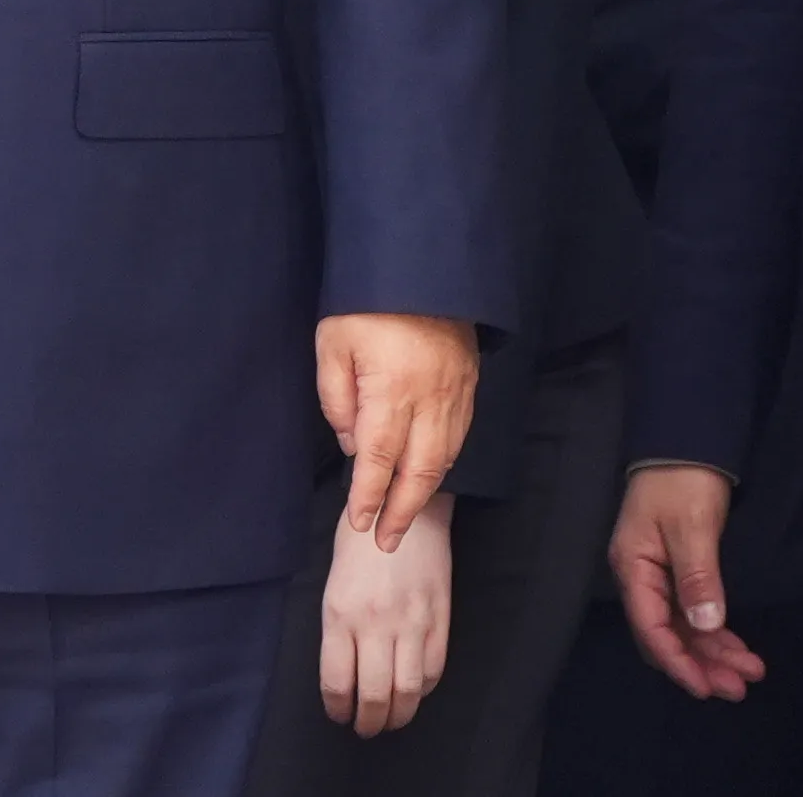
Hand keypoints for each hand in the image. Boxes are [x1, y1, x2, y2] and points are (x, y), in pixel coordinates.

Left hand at [315, 313, 476, 553]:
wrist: (422, 261)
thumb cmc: (368, 301)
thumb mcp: (333, 343)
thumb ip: (337, 398)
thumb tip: (351, 442)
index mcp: (392, 390)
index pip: (379, 459)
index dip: (369, 496)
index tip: (359, 522)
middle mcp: (430, 398)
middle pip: (420, 469)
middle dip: (402, 510)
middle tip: (386, 540)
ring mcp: (455, 390)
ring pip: (445, 456)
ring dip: (425, 492)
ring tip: (405, 516)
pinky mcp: (469, 380)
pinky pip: (460, 433)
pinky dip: (445, 461)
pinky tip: (431, 472)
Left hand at [320, 489, 450, 735]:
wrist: (406, 507)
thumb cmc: (359, 542)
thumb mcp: (333, 586)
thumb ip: (339, 631)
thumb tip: (346, 676)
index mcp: (341, 615)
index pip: (338, 682)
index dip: (338, 709)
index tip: (340, 715)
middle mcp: (376, 623)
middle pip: (374, 695)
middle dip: (369, 723)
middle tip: (366, 729)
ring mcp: (412, 621)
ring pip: (407, 690)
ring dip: (398, 715)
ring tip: (392, 720)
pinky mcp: (440, 617)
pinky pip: (434, 668)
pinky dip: (424, 689)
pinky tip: (414, 690)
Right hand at [610, 464, 763, 699]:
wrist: (689, 438)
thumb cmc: (684, 478)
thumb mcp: (692, 524)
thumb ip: (697, 576)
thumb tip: (705, 626)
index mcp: (634, 568)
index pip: (651, 629)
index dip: (679, 662)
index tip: (707, 687)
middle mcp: (642, 578)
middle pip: (667, 636)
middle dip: (702, 664)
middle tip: (740, 687)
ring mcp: (660, 575)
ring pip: (684, 628)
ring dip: (713, 653)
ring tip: (750, 672)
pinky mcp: (679, 569)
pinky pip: (693, 612)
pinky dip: (715, 632)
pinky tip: (737, 648)